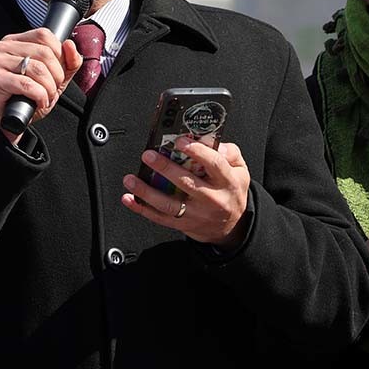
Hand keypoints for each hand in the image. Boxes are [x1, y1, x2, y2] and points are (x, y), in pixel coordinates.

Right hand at [0, 29, 83, 142]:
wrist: (11, 121)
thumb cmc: (28, 97)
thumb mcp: (54, 77)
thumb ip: (68, 61)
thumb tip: (69, 45)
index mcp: (15, 41)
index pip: (44, 35)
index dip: (59, 54)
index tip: (58, 72)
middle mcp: (2, 47)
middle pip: (44, 52)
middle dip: (57, 75)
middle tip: (52, 89)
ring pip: (38, 69)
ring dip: (49, 88)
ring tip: (46, 97)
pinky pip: (27, 84)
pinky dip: (40, 96)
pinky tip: (38, 103)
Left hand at [121, 138, 251, 247]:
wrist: (230, 227)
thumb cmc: (231, 192)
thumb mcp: (240, 170)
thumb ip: (228, 152)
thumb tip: (205, 141)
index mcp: (227, 182)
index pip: (214, 164)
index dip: (197, 152)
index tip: (180, 141)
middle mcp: (212, 199)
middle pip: (186, 183)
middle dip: (164, 168)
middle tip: (148, 156)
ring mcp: (196, 214)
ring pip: (168, 204)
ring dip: (146, 191)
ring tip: (131, 178)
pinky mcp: (183, 224)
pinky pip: (159, 218)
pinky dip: (141, 208)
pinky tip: (129, 198)